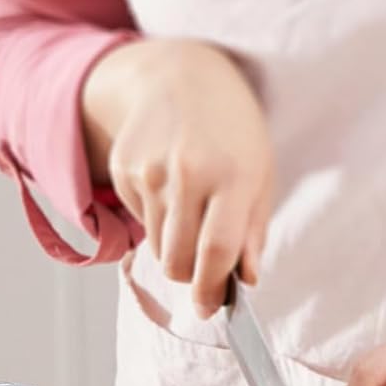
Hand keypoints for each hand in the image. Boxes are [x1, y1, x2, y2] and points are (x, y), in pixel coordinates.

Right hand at [82, 38, 272, 318]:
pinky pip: (140, 220)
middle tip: (203, 273)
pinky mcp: (124, 169)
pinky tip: (169, 189)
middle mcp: (187, 173)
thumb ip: (254, 229)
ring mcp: (149, 170)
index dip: (211, 290)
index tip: (209, 309)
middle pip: (178, 259)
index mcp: (233, 175)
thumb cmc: (233, 129)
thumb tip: (246, 279)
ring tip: (191, 217)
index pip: (216, 251)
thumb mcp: (261, 172)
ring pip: (157, 246)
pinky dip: (156, 220)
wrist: (181, 76)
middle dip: (190, 278)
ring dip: (174, 249)